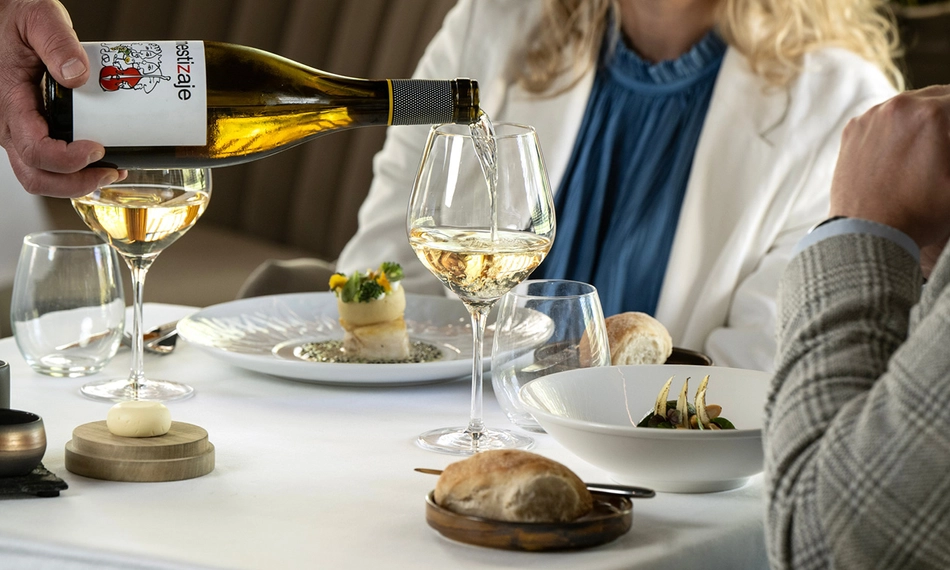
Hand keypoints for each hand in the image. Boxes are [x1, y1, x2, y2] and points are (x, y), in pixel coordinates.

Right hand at [0, 0, 121, 196]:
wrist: (3, 18)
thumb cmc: (16, 19)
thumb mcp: (38, 19)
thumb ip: (58, 43)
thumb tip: (78, 74)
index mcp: (9, 101)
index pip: (35, 149)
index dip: (68, 159)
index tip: (98, 149)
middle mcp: (9, 123)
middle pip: (36, 176)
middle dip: (76, 183)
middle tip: (111, 173)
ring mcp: (18, 130)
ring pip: (40, 175)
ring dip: (75, 182)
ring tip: (110, 172)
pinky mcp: (30, 129)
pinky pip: (47, 163)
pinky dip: (73, 170)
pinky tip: (101, 161)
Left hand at [829, 85, 949, 253]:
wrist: (867, 234)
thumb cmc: (921, 214)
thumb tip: (949, 143)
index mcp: (930, 114)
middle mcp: (897, 106)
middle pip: (939, 96)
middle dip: (949, 116)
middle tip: (946, 144)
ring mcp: (870, 116)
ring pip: (910, 105)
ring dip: (925, 117)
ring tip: (931, 146)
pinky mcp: (852, 130)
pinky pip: (883, 118)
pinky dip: (897, 127)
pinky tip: (904, 150)